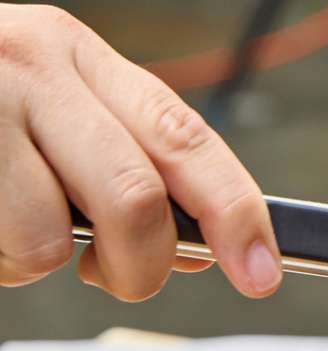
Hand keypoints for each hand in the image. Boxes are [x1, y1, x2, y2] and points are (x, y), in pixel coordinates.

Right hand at [0, 4, 280, 299]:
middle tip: (118, 277)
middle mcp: (29, 64)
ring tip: (13, 231)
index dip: (237, 215)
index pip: (186, 140)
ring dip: (41, 266)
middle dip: (141, 266)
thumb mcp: (55, 108)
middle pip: (133, 200)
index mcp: (77, 54)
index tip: (261, 273)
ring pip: (50, 239)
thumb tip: (204, 249)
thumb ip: (129, 161)